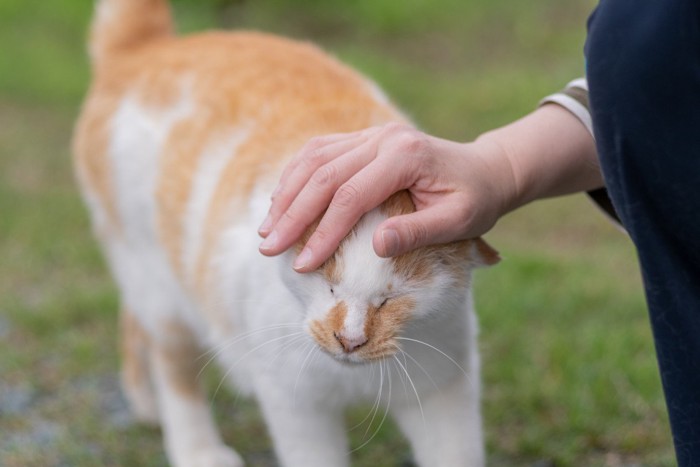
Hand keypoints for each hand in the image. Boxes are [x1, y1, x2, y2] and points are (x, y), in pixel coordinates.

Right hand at [257, 122, 517, 271]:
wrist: (485, 169)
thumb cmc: (475, 201)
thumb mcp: (459, 222)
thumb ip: (419, 231)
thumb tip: (377, 248)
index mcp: (405, 156)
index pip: (351, 196)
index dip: (324, 232)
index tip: (303, 265)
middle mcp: (383, 138)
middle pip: (323, 174)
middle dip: (292, 215)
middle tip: (269, 248)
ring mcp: (371, 134)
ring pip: (314, 158)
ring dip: (287, 193)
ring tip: (268, 228)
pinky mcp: (364, 139)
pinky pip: (320, 152)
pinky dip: (296, 176)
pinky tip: (283, 200)